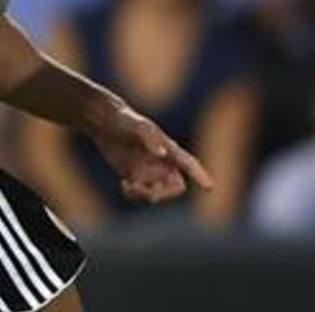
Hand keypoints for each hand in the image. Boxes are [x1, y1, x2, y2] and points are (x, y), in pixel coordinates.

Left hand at [87, 104, 213, 203]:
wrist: (105, 124)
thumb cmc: (125, 120)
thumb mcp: (138, 126)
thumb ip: (151, 139)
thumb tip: (162, 155)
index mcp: (170, 149)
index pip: (189, 164)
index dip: (200, 176)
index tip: (210, 187)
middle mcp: (164, 163)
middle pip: (175, 188)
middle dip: (161, 194)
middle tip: (142, 190)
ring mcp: (151, 171)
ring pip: (157, 195)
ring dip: (144, 195)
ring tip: (128, 185)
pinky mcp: (137, 178)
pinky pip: (141, 195)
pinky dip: (134, 195)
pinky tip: (124, 184)